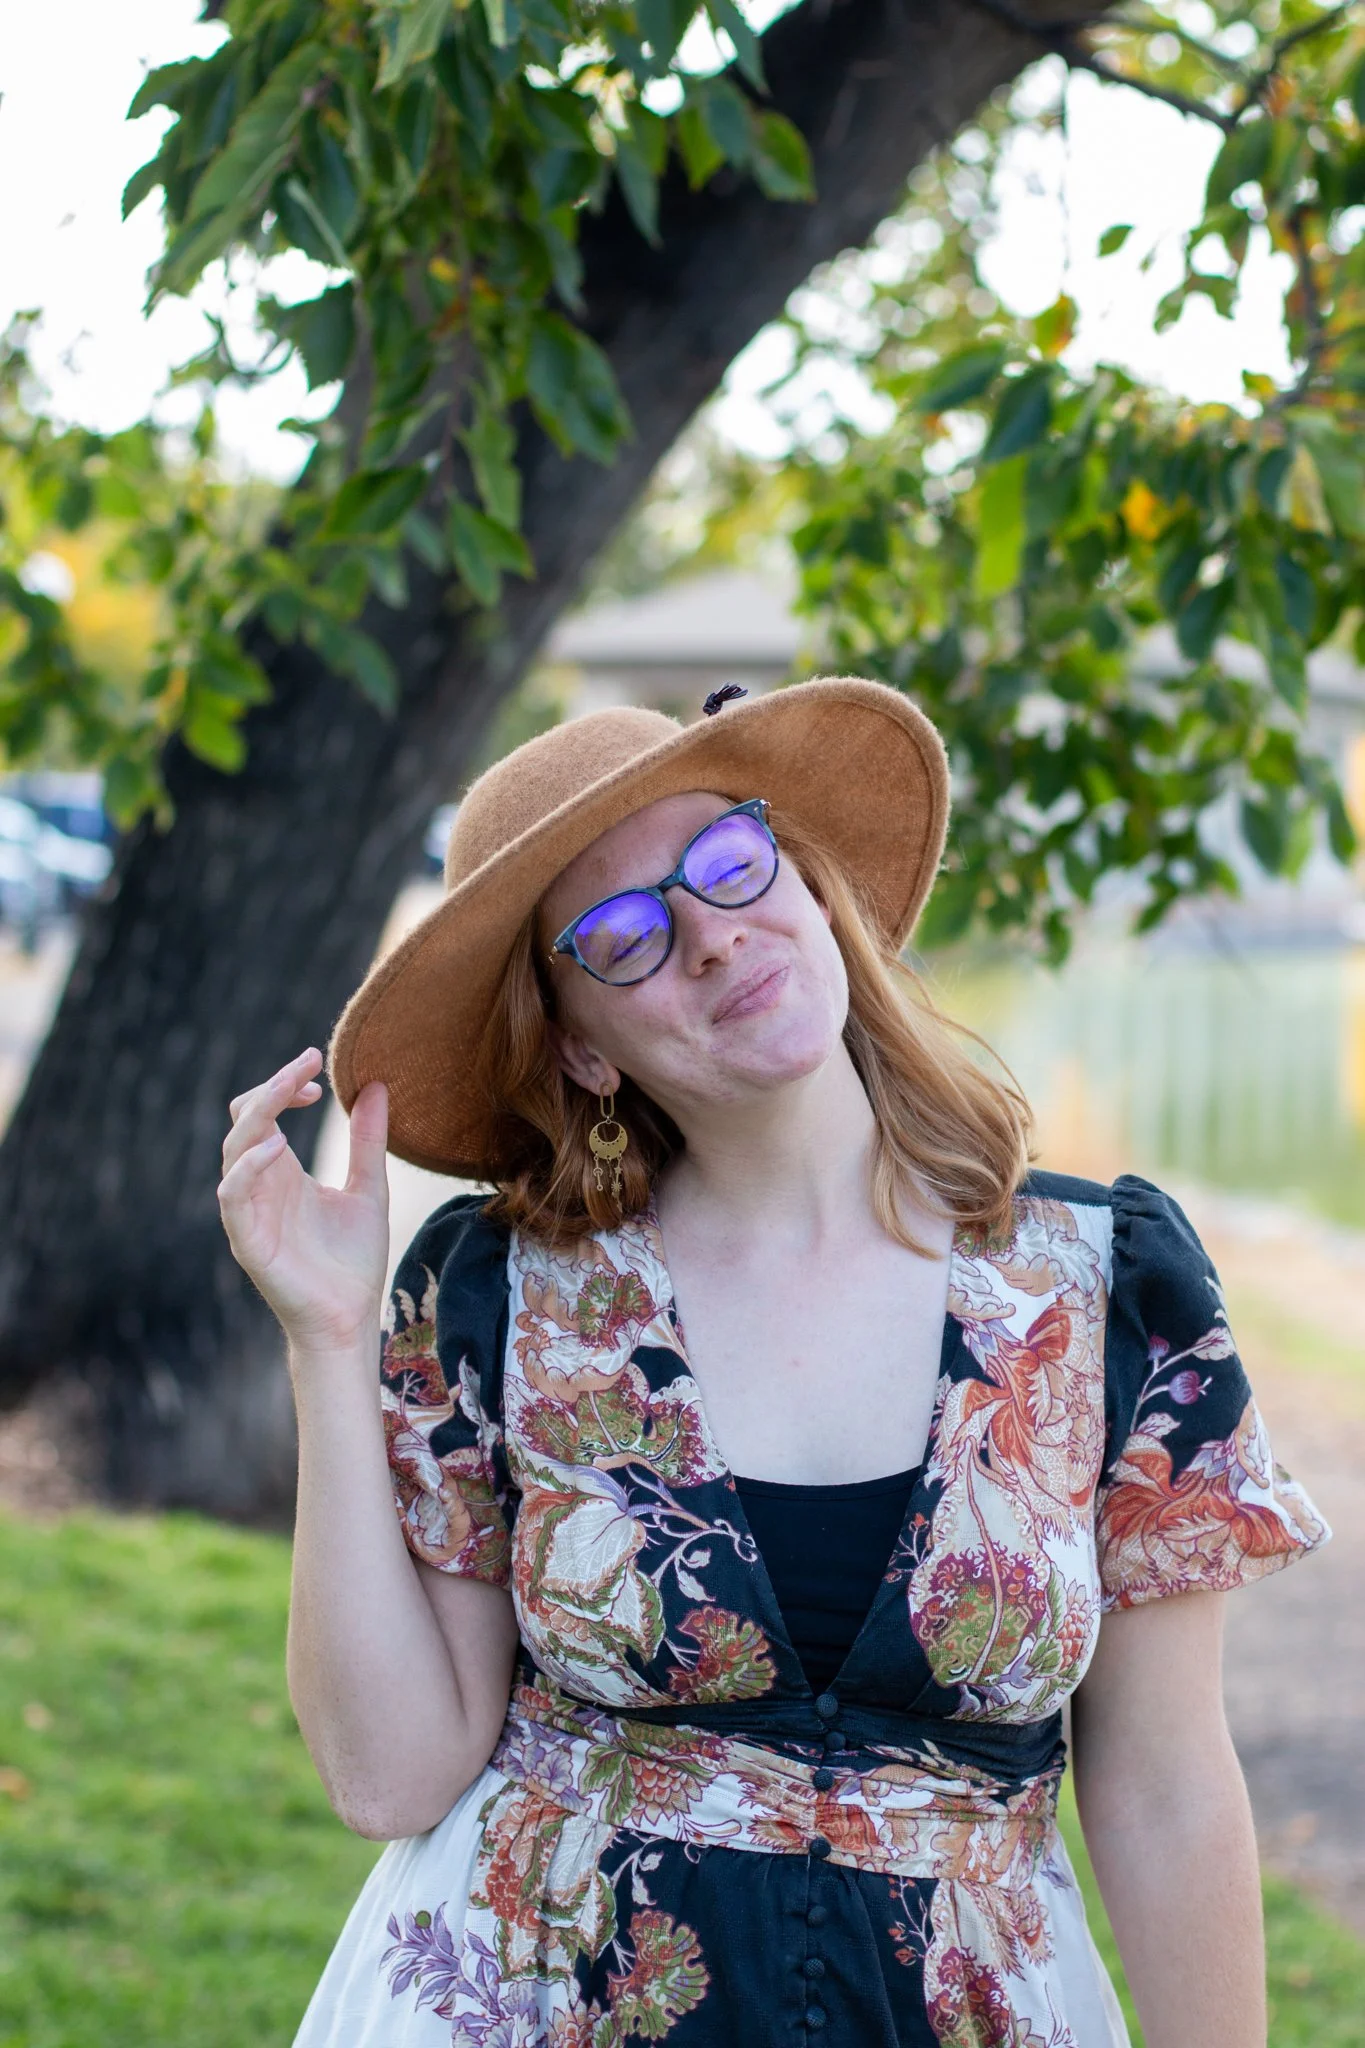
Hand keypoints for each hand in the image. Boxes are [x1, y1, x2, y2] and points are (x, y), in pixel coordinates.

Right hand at [218, 1048, 389, 1357]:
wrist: (349, 1320)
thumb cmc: (352, 1262)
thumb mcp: (369, 1189)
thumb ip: (368, 1141)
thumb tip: (376, 1086)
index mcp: (282, 1172)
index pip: (264, 1113)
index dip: (284, 1086)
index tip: (317, 1073)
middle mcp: (260, 1186)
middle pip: (245, 1121)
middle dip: (272, 1086)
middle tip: (307, 1060)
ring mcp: (249, 1212)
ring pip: (233, 1150)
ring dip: (259, 1114)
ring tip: (291, 1088)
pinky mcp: (247, 1240)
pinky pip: (232, 1196)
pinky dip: (248, 1167)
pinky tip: (277, 1146)